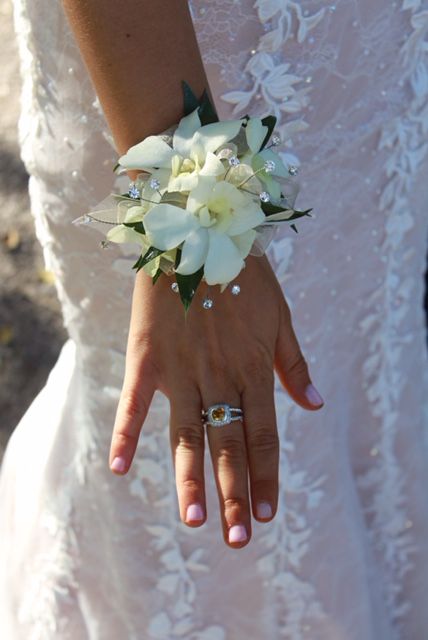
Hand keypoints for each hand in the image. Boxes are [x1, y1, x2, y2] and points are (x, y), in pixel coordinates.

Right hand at [109, 254, 323, 547]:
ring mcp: (182, 370)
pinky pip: (135, 402)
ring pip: (187, 435)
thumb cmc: (244, 276)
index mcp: (254, 368)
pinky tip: (118, 469)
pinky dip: (125, 433)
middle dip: (235, 495)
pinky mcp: (147, 357)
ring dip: (191, 478)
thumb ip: (295, 365)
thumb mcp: (281, 316)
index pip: (264, 435)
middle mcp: (221, 376)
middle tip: (236, 539)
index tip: (267, 515)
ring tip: (195, 521)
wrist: (198, 234)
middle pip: (229, 445)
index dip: (266, 477)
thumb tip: (314, 407)